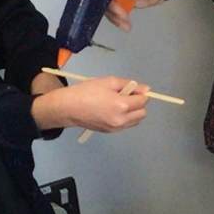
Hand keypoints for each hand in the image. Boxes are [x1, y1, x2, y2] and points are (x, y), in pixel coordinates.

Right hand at [30, 77, 149, 133]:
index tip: (133, 89)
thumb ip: (129, 85)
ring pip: (135, 120)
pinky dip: (125, 117)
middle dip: (138, 104)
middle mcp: (121, 119)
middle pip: (142, 113)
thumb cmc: (86, 91)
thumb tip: (146, 89)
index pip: (143, 101)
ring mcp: (116, 128)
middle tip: (125, 95)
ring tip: (117, 103)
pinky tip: (112, 110)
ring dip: (133, 111)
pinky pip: (126, 125)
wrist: (68, 107)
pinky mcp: (110, 132)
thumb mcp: (108, 82)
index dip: (140, 93)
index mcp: (121, 105)